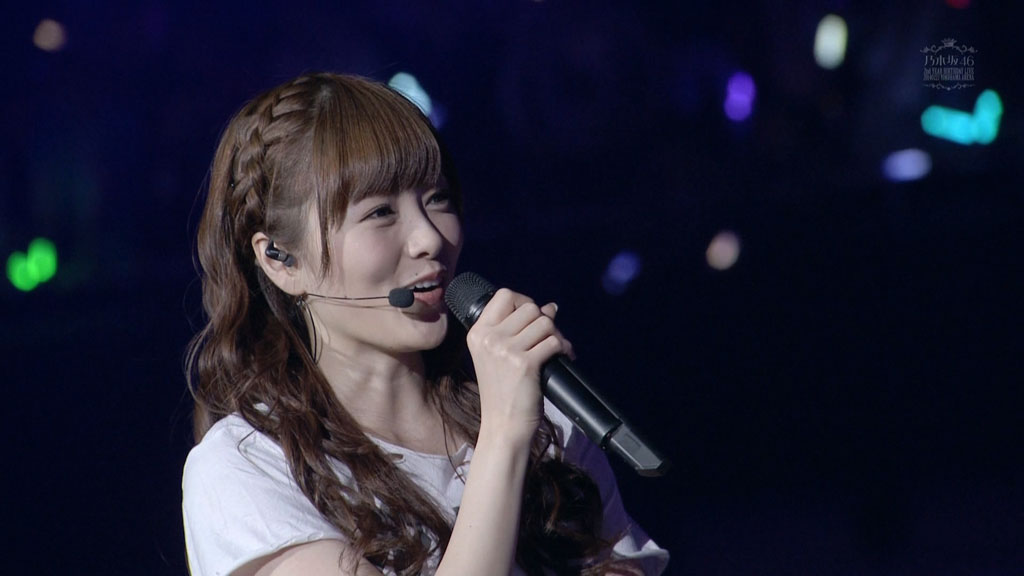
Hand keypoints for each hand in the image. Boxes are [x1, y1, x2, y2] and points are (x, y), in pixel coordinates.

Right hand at [465, 288, 572, 447]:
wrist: (503, 425)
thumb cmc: (503, 392)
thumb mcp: (498, 356)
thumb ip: (517, 329)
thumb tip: (551, 307)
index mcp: (478, 333)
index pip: (504, 295)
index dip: (524, 301)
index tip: (532, 318)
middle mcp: (488, 338)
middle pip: (530, 307)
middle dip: (545, 321)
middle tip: (549, 339)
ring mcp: (505, 350)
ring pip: (545, 322)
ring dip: (556, 335)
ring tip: (556, 350)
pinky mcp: (524, 364)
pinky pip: (553, 342)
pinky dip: (564, 349)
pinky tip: (563, 358)